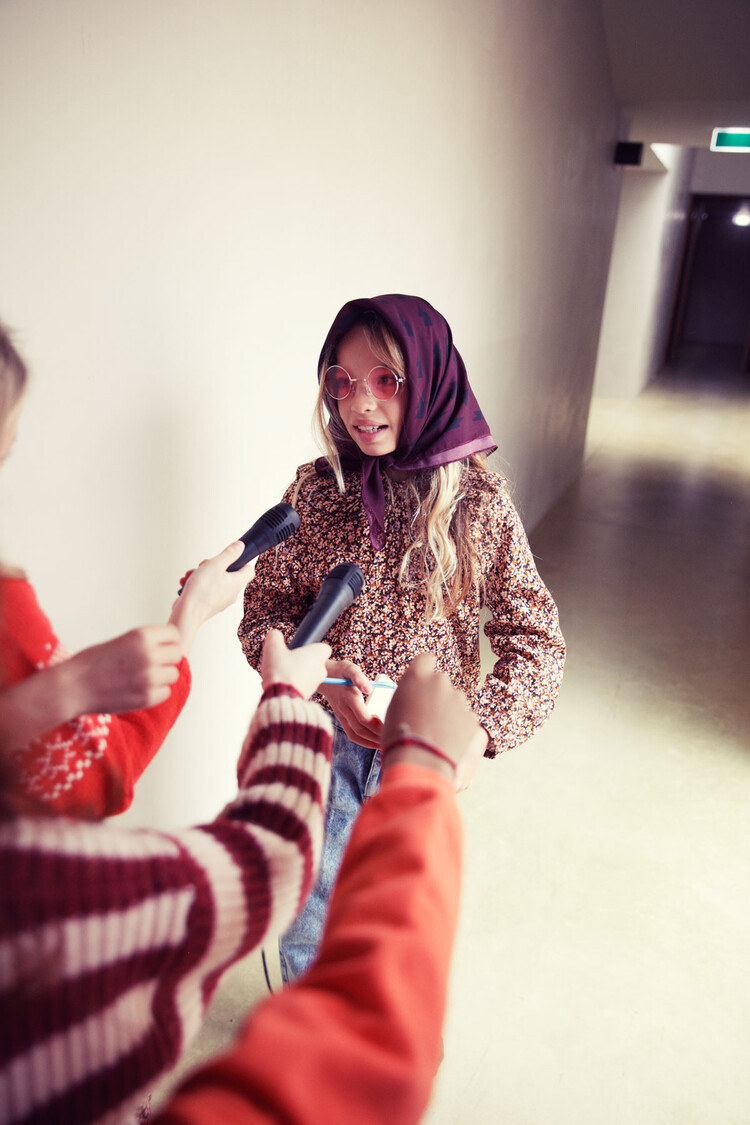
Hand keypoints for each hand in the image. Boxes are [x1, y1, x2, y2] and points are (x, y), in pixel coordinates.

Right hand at [65, 624, 183, 713]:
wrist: (72, 687)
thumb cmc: (91, 663)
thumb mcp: (121, 641)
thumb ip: (145, 643)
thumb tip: (168, 648)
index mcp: (141, 636)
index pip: (174, 634)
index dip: (168, 641)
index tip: (161, 646)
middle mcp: (148, 655)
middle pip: (177, 655)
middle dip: (167, 659)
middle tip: (152, 664)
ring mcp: (149, 678)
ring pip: (173, 675)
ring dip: (162, 677)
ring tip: (143, 678)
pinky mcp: (146, 698)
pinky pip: (165, 693)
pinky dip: (156, 693)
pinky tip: (140, 690)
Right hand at [169, 541, 254, 655]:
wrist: (187, 614)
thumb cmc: (201, 592)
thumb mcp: (215, 565)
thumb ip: (229, 554)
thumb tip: (240, 547)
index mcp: (237, 583)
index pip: (248, 570)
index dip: (241, 561)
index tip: (229, 557)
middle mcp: (231, 593)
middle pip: (228, 573)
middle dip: (213, 566)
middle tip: (204, 566)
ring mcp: (220, 600)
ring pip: (214, 580)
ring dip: (201, 574)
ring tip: (192, 575)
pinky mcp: (209, 604)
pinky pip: (206, 589)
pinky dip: (196, 584)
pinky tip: (187, 583)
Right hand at [260, 629, 330, 699]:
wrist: (282, 697)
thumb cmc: (281, 671)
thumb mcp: (273, 648)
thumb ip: (275, 637)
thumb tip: (275, 635)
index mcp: (317, 655)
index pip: (324, 647)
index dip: (312, 647)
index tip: (300, 649)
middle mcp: (320, 669)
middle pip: (314, 661)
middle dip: (301, 661)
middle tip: (287, 661)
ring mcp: (316, 683)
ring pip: (308, 674)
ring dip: (296, 673)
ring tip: (280, 674)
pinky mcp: (309, 694)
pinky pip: (303, 685)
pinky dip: (294, 684)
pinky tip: (280, 684)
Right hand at [319, 659, 382, 748]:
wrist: (323, 676)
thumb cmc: (341, 671)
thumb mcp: (350, 668)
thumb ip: (359, 677)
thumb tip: (369, 689)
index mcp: (348, 698)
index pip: (363, 718)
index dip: (376, 726)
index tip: (389, 728)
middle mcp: (344, 710)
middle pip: (361, 729)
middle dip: (376, 737)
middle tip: (393, 739)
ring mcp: (341, 716)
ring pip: (355, 735)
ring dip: (370, 742)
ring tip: (386, 745)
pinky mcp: (341, 719)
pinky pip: (351, 734)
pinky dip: (363, 741)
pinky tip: (374, 743)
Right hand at [382, 653, 484, 789]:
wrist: (420, 761)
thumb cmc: (399, 736)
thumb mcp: (394, 707)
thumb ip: (409, 692)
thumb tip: (417, 694)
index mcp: (417, 675)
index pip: (426, 659)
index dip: (425, 668)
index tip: (424, 678)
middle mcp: (439, 681)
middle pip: (440, 681)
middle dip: (436, 693)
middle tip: (427, 714)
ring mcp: (458, 698)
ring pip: (453, 700)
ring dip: (447, 710)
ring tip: (436, 731)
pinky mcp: (471, 716)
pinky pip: (464, 717)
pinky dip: (458, 725)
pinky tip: (446, 739)